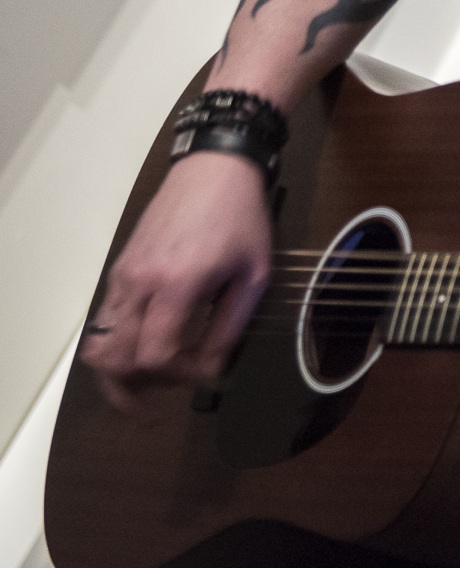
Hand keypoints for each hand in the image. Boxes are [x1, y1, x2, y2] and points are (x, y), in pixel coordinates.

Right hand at [80, 152, 271, 412]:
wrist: (214, 169)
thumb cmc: (240, 217)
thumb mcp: (253, 273)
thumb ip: (230, 326)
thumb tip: (212, 370)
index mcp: (177, 284)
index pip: (154, 356)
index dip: (178, 377)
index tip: (206, 372)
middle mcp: (139, 283)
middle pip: (114, 360)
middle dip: (138, 388)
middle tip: (164, 398)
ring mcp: (123, 277)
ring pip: (99, 345)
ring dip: (119, 373)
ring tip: (147, 384)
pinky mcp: (119, 271)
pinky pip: (104, 322)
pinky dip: (118, 346)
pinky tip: (146, 348)